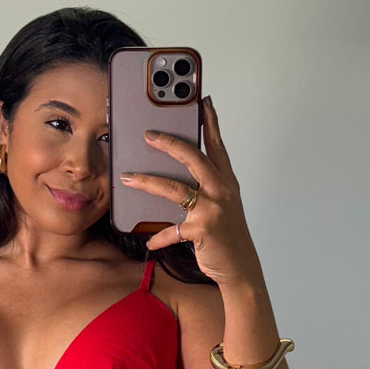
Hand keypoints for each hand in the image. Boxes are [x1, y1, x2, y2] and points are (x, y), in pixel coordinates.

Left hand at [120, 95, 261, 285]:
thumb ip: (205, 188)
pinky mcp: (203, 229)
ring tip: (128, 178)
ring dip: (148, 183)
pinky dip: (159, 237)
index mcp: (226, 181)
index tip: (202, 100)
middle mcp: (221, 190)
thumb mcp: (222, 205)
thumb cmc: (228, 236)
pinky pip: (172, 230)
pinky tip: (149, 243)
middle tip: (148, 135)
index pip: (217, 145)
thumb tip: (175, 176)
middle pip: (193, 158)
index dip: (211, 122)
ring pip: (174, 189)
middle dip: (169, 143)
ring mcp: (213, 209)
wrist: (241, 267)